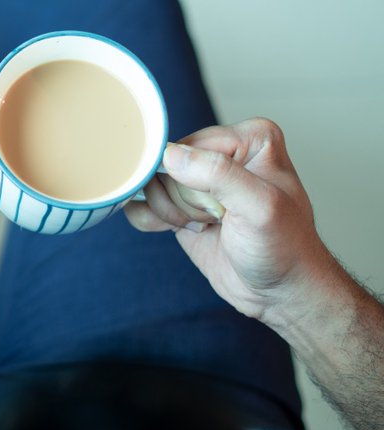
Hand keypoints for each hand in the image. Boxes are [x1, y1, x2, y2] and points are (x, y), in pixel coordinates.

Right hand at [124, 118, 334, 321]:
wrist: (279, 291)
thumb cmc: (284, 249)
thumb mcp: (260, 209)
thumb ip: (219, 174)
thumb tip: (171, 155)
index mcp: (251, 138)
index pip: (190, 146)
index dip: (194, 182)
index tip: (222, 208)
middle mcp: (225, 151)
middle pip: (167, 164)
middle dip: (181, 199)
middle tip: (215, 220)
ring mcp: (201, 178)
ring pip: (152, 183)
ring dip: (171, 213)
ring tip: (206, 226)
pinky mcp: (182, 201)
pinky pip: (144, 200)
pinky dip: (153, 219)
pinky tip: (186, 230)